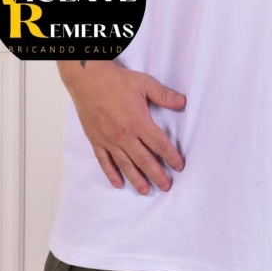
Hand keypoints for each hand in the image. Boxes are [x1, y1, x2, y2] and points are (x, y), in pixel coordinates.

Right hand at [63, 60, 186, 193]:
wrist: (88, 79)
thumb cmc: (116, 81)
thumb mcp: (144, 83)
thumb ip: (164, 95)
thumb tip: (182, 102)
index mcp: (138, 122)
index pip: (159, 144)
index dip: (171, 156)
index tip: (179, 166)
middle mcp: (124, 136)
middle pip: (144, 160)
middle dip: (157, 174)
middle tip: (166, 186)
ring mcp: (109, 140)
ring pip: (125, 165)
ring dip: (137, 179)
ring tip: (146, 190)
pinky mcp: (96, 141)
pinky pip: (105, 162)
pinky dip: (112, 174)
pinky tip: (119, 183)